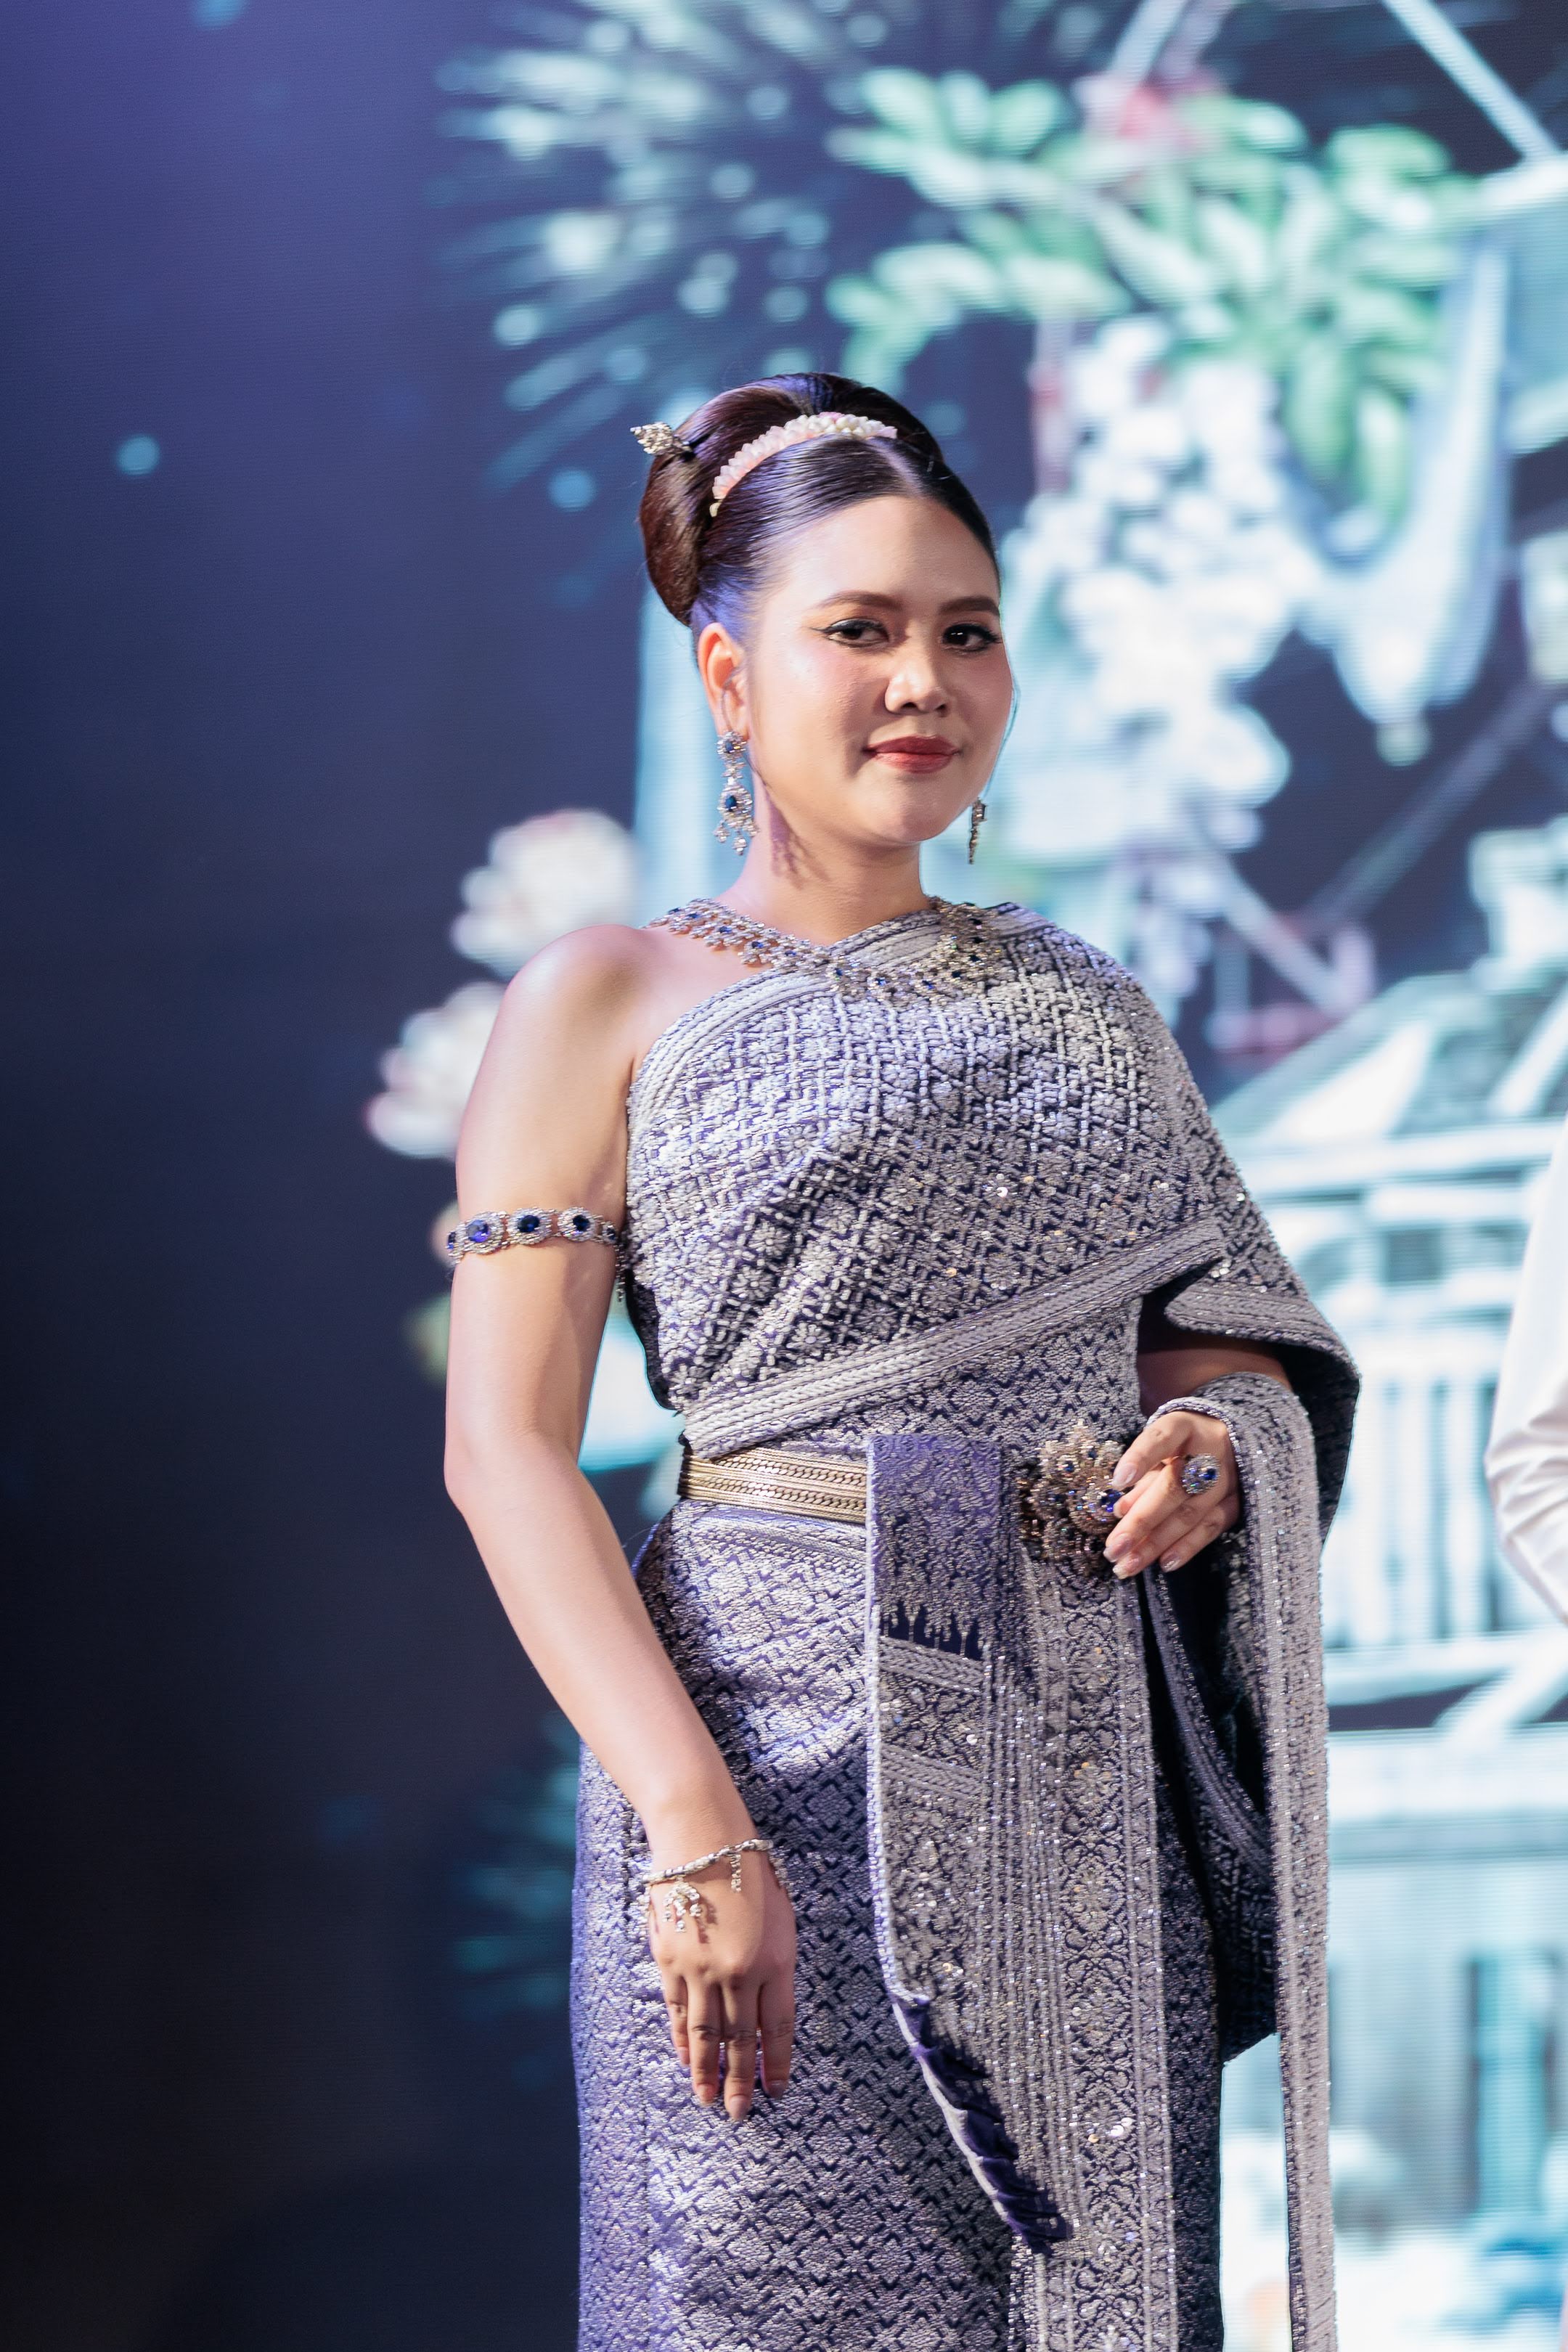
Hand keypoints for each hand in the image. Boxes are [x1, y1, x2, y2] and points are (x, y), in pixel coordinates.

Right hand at [646, 1846, 796, 2119]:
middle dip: (742, 2082)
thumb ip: (776, 1965)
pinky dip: (683, 2040)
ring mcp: (701, 1969)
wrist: (701, 1837)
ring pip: (706, 2034)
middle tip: (739, 2114)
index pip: (778, 2027)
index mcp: (775, 1960)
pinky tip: (687, 2061)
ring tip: (709, 2101)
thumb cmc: (749, 1871)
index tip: (777, 2091)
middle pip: (741, 2040)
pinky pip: (678, 2011)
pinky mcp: (671, 1961)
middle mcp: (739, 1972)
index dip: (777, 2063)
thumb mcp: (781, 1916)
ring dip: (708, 2072)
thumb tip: (768, 2009)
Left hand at [1102, 1410, 1239, 1579]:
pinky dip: (1187, 1547)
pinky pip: (1211, 1528)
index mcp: (1185, 1426)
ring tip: (1128, 1565)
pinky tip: (1163, 1564)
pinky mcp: (1239, 1501)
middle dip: (1141, 1521)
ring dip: (1156, 1543)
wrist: (1233, 1441)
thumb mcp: (1161, 1447)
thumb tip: (1121, 1511)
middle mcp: (1211, 1450)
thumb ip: (1142, 1474)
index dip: (1140, 1458)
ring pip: (1190, 1514)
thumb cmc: (1184, 1444)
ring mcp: (1229, 1478)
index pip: (1161, 1438)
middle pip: (1174, 1487)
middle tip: (1113, 1549)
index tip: (1117, 1481)